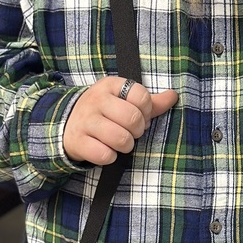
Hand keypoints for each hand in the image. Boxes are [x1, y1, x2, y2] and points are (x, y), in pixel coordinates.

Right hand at [63, 77, 177, 164]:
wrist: (68, 124)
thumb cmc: (104, 112)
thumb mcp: (124, 100)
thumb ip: (150, 102)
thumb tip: (173, 96)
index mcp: (111, 85)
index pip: (140, 96)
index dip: (146, 111)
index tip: (141, 116)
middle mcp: (96, 100)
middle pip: (132, 117)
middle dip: (137, 130)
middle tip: (131, 132)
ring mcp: (85, 120)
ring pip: (120, 138)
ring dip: (125, 145)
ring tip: (120, 142)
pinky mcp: (78, 141)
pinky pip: (104, 155)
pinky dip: (110, 157)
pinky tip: (106, 150)